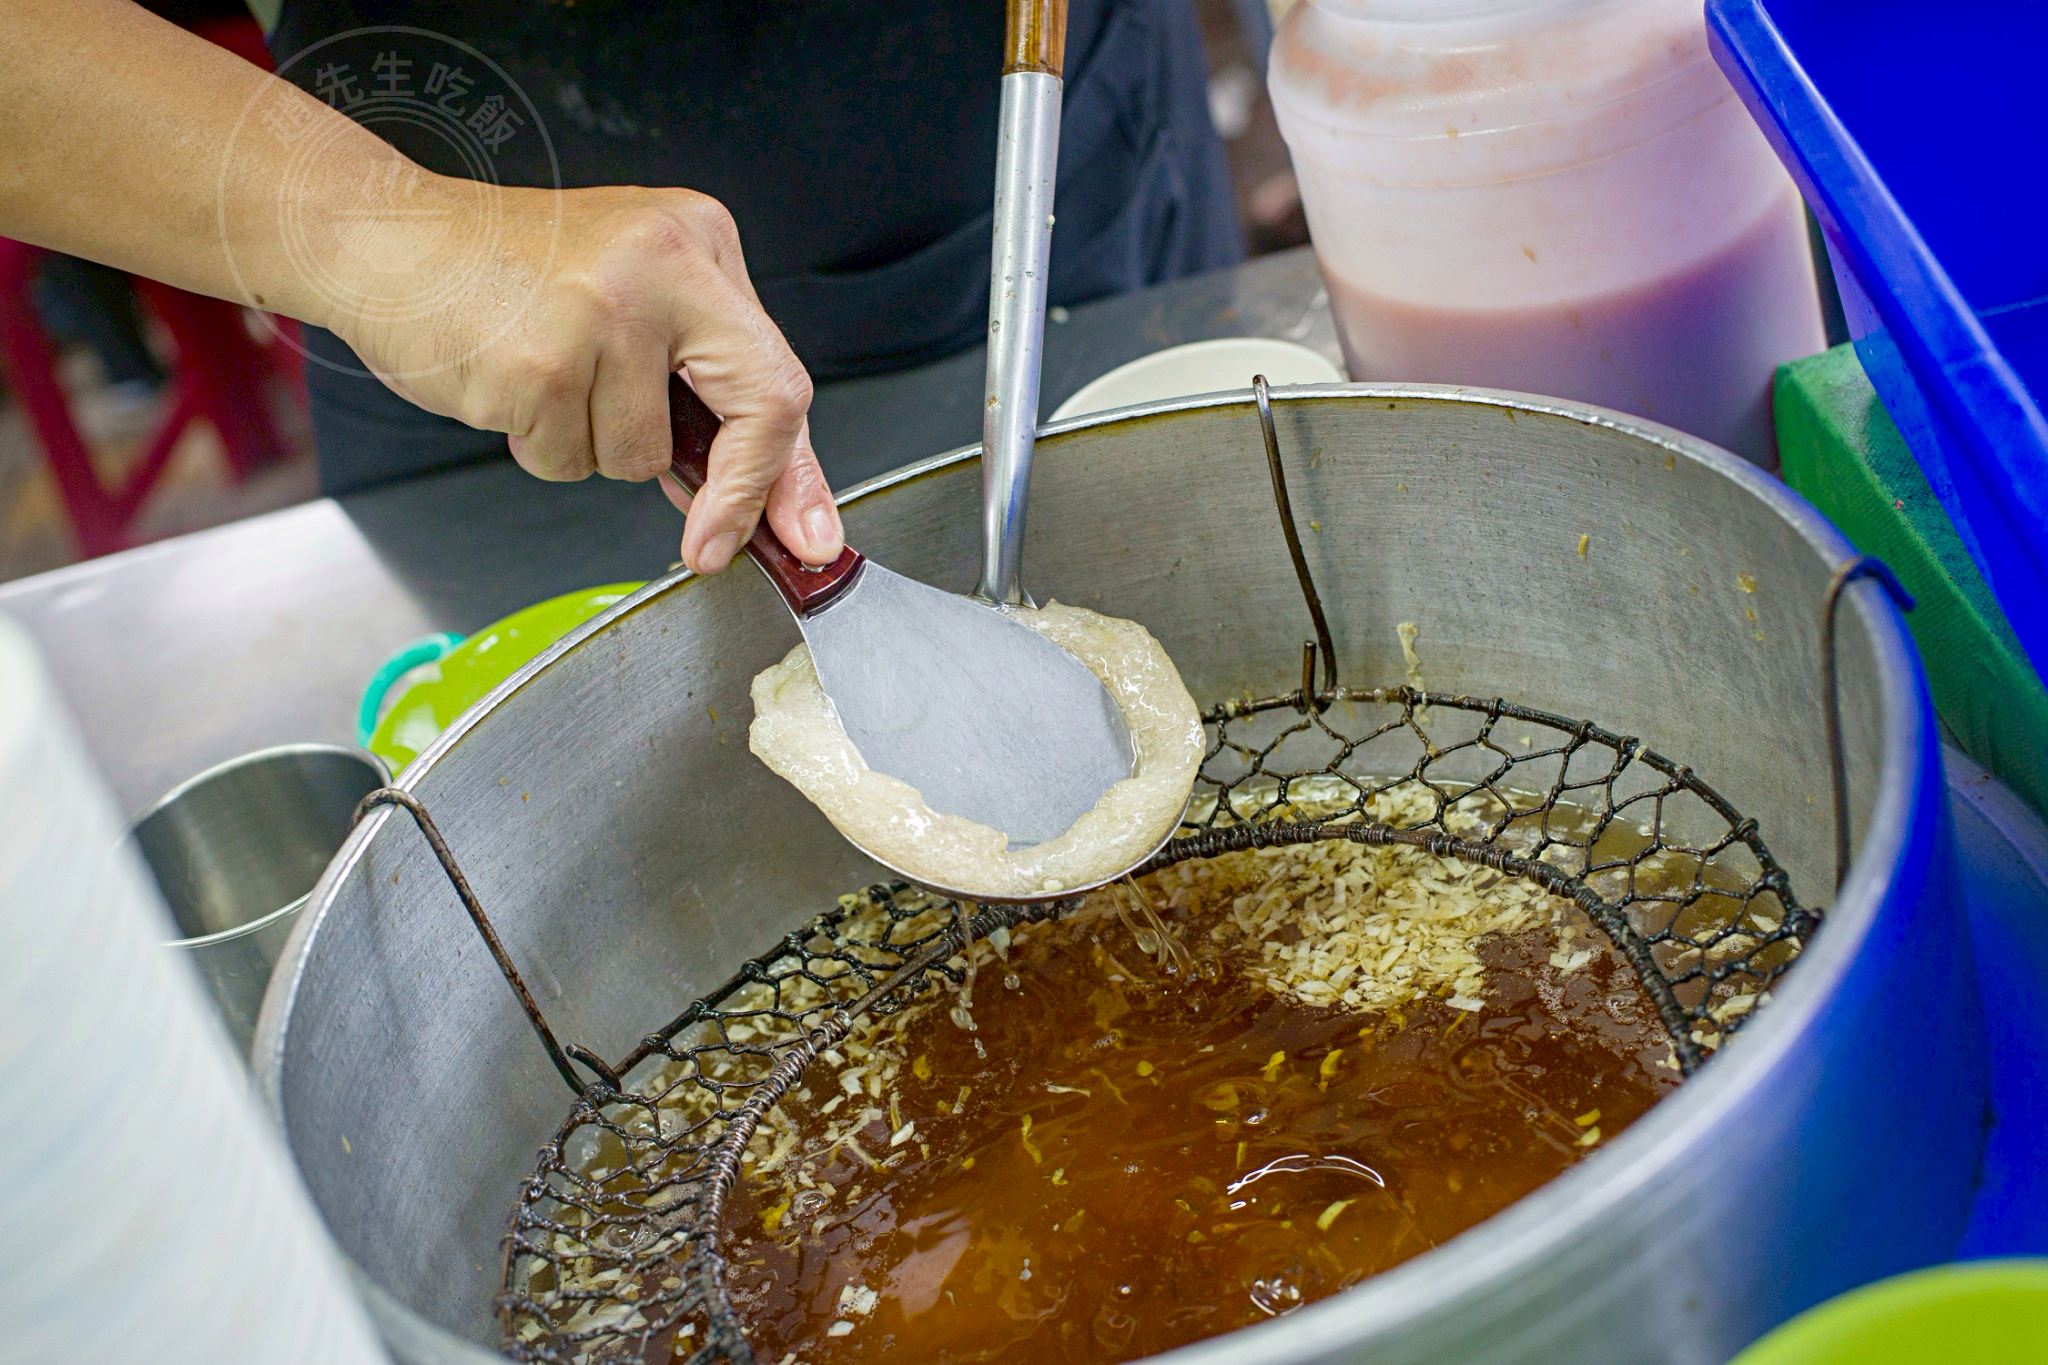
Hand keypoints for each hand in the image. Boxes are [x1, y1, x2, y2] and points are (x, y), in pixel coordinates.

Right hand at [330, 177, 841, 574]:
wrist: (385, 239)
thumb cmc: (504, 274)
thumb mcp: (629, 303)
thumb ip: (700, 390)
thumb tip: (762, 501)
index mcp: (698, 243)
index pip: (778, 376)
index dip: (789, 474)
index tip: (798, 536)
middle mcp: (664, 265)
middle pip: (757, 411)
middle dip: (738, 495)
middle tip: (709, 545)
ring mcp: (602, 314)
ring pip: (641, 456)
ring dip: (592, 448)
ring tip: (546, 381)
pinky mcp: (540, 364)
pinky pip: (567, 461)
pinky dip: (539, 447)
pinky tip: (510, 386)